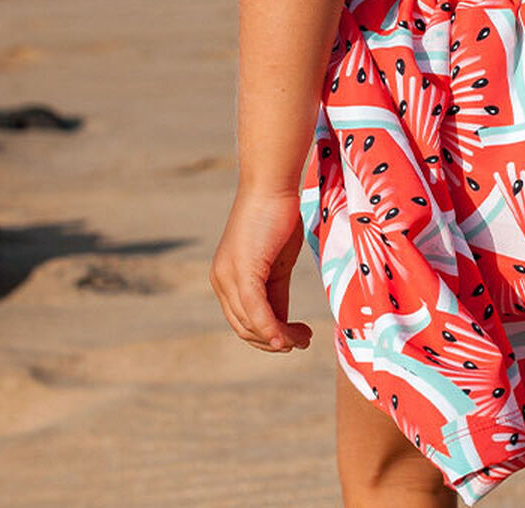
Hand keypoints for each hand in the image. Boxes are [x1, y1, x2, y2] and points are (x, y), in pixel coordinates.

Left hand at [210, 186, 312, 351]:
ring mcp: (228, 277)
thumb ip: (275, 292)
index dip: (268, 335)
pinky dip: (273, 329)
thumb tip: (281, 322)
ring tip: (304, 337)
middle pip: (244, 328)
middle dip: (274, 341)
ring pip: (250, 325)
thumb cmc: (278, 216)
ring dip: (278, 338)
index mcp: (226, 278)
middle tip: (302, 340)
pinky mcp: (243, 272)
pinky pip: (257, 312)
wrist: (273, 184)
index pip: (243, 320)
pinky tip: (289, 338)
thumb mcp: (277, 262)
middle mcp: (221, 280)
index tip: (295, 337)